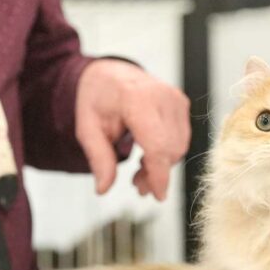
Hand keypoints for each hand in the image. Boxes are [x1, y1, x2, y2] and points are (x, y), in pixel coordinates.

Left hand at [74, 59, 189, 200]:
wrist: (110, 74)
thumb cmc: (98, 99)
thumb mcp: (87, 129)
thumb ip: (98, 158)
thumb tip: (103, 189)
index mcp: (136, 99)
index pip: (157, 144)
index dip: (159, 174)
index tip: (157, 195)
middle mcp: (162, 96)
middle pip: (170, 149)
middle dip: (156, 173)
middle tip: (136, 185)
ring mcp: (175, 98)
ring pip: (179, 146)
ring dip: (162, 165)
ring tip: (139, 170)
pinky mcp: (181, 103)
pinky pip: (181, 138)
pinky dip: (167, 152)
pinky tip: (149, 155)